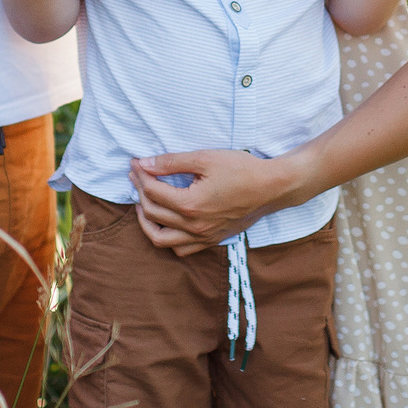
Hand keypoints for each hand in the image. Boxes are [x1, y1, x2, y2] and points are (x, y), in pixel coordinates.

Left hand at [128, 148, 308, 254]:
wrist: (272, 187)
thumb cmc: (242, 169)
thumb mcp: (205, 158)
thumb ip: (172, 162)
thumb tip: (145, 164)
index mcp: (190, 205)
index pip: (153, 192)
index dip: (141, 175)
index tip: (135, 163)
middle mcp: (193, 226)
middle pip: (152, 213)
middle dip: (140, 191)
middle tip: (137, 175)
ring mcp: (202, 237)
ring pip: (161, 239)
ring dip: (146, 221)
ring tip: (143, 203)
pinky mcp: (211, 240)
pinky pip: (180, 249)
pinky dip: (167, 238)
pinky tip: (165, 222)